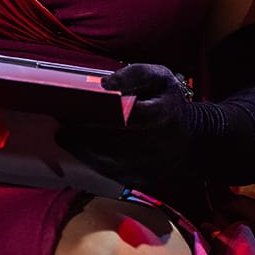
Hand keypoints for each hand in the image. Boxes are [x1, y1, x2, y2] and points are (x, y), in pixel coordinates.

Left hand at [57, 62, 192, 188]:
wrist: (192, 141)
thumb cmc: (170, 104)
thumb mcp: (160, 78)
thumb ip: (133, 74)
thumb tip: (104, 85)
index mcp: (159, 116)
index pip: (120, 117)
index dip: (94, 114)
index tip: (72, 109)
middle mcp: (152, 144)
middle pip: (106, 142)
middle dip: (80, 134)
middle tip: (62, 124)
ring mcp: (145, 166)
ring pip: (103, 160)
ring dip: (81, 149)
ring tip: (66, 136)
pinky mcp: (138, 180)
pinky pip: (107, 172)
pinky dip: (91, 161)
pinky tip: (82, 149)